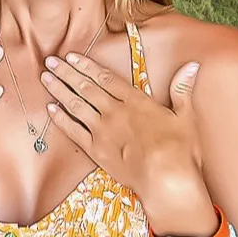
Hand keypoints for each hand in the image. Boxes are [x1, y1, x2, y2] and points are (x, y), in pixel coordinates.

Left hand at [42, 51, 214, 236]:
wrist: (166, 179)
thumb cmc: (180, 150)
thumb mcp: (186, 117)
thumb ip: (182, 89)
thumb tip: (192, 65)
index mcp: (136, 102)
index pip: (106, 78)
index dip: (87, 65)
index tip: (72, 56)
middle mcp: (115, 112)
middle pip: (86, 88)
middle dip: (67, 73)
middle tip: (50, 60)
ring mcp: (103, 131)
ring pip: (76, 105)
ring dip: (59, 90)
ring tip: (45, 77)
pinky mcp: (96, 151)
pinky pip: (73, 131)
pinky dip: (61, 119)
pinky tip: (50, 109)